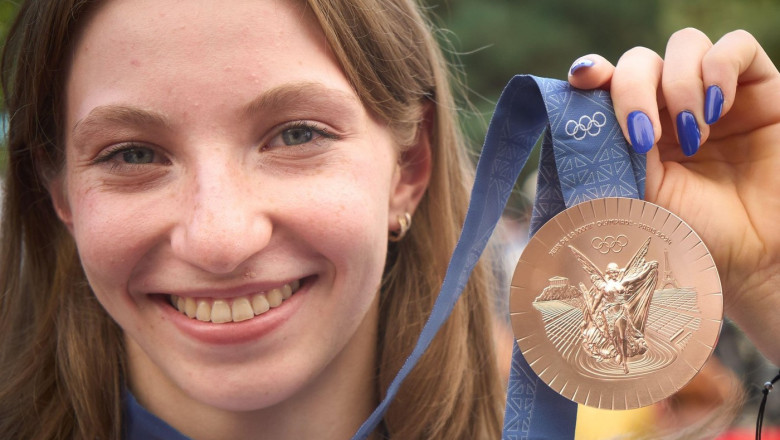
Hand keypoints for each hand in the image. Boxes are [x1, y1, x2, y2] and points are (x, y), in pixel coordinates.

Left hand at [569, 29, 779, 363]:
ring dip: (678, 84)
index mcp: (630, 130)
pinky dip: (719, 68)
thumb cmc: (688, 237)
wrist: (751, 260)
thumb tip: (572, 121)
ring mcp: (711, 95)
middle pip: (639, 62)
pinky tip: (718, 109)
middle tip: (642, 139)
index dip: (591, 72)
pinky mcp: (758, 88)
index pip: (605, 82)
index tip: (584, 80)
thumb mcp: (632, 197)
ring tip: (694, 136)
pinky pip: (735, 46)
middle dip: (633, 90)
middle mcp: (668, 108)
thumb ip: (606, 156)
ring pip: (683, 45)